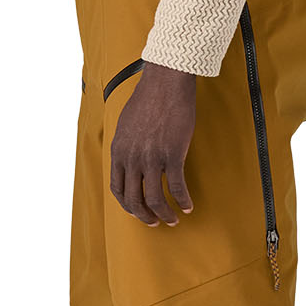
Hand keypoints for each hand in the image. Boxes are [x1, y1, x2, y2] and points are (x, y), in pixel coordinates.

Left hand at [110, 62, 195, 225]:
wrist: (165, 83)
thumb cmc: (148, 99)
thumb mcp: (125, 124)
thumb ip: (125, 145)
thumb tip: (128, 159)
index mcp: (118, 151)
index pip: (117, 189)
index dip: (127, 205)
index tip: (137, 211)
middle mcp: (132, 158)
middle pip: (134, 200)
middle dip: (145, 216)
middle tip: (155, 222)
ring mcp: (151, 158)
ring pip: (155, 199)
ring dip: (164, 214)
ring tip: (173, 219)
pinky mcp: (172, 155)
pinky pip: (176, 187)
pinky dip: (182, 200)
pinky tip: (188, 205)